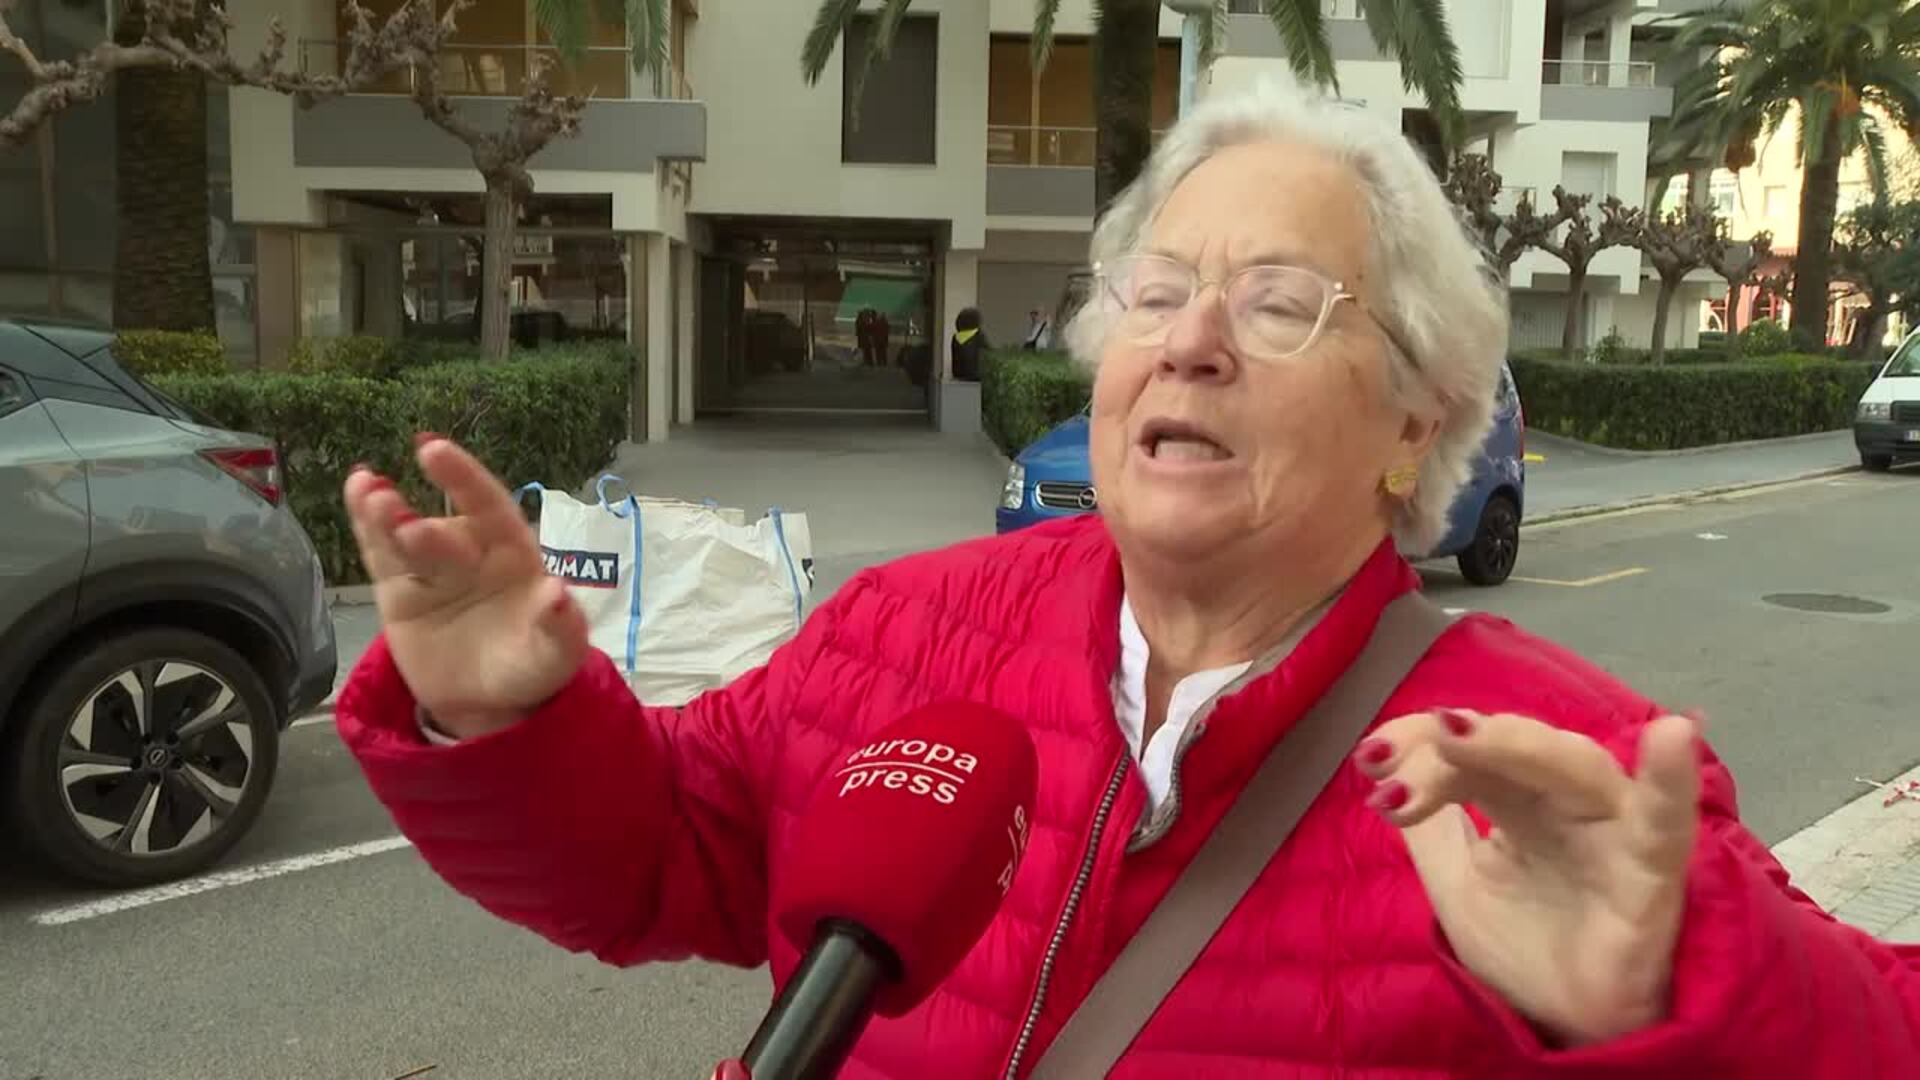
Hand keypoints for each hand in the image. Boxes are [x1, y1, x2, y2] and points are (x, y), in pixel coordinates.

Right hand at [343, 435, 588, 736]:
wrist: (487, 700)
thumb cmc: (530, 663)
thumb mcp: (556, 654)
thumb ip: (560, 626)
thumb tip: (558, 593)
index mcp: (513, 554)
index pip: (491, 509)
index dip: (465, 479)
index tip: (436, 451)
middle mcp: (470, 550)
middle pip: (444, 533)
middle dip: (425, 529)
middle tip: (407, 527)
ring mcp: (430, 567)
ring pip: (404, 536)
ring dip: (384, 515)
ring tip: (369, 495)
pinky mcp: (397, 588)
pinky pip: (380, 553)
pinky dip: (365, 525)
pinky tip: (355, 489)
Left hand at [1353, 708, 1701, 1046]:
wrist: (1576, 1029)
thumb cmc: (1527, 949)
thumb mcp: (1455, 885)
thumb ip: (1429, 828)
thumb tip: (1388, 770)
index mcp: (1518, 797)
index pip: (1467, 749)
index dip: (1418, 744)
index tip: (1368, 761)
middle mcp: (1565, 799)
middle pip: (1509, 745)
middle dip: (1442, 744)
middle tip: (1384, 760)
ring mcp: (1612, 828)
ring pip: (1570, 763)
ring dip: (1511, 743)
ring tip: (1453, 732)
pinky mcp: (1651, 873)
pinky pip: (1666, 824)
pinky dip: (1670, 781)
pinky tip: (1672, 736)